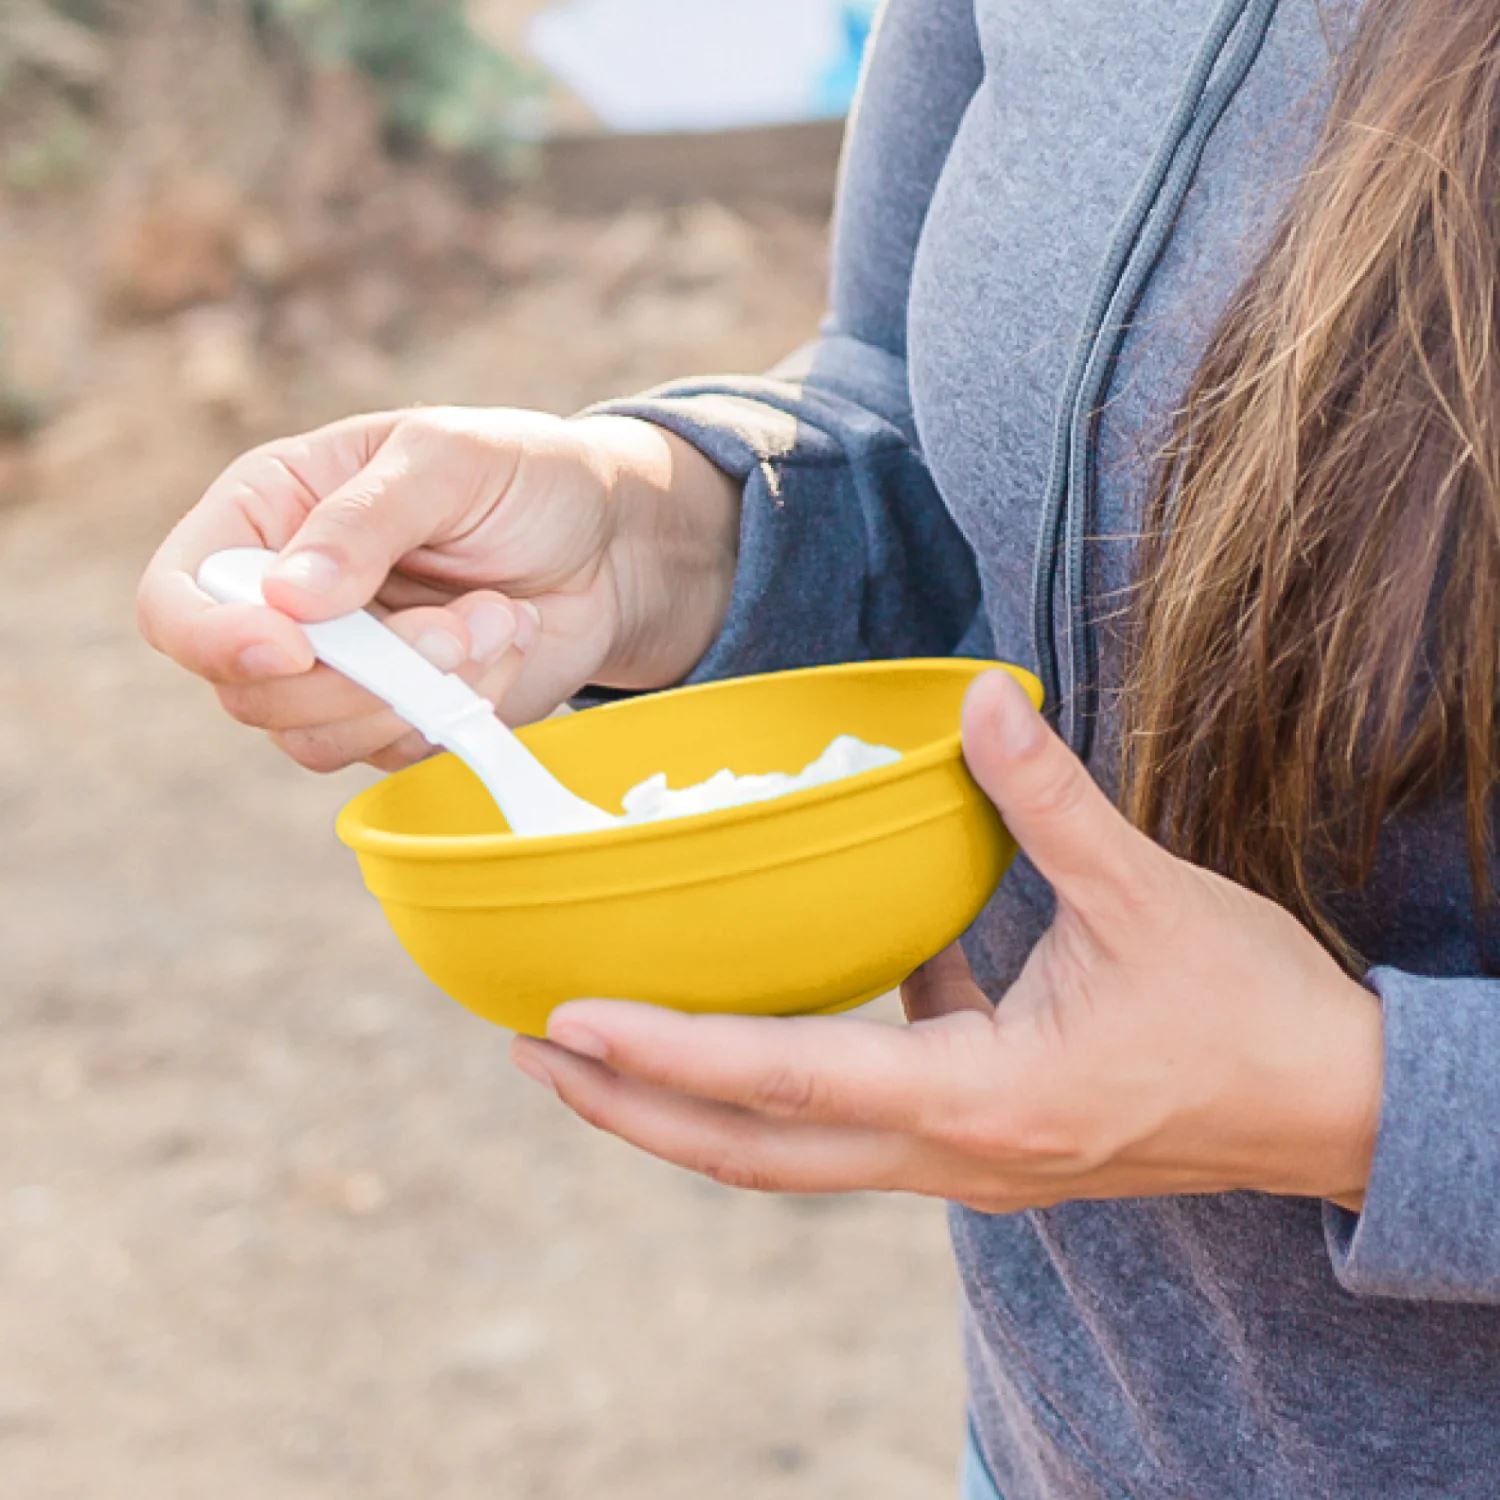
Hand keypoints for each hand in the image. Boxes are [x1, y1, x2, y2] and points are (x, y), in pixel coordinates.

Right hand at [137, 408, 738, 770]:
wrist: (611, 543)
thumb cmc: (524, 476)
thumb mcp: (447, 461)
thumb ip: (366, 521)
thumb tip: (288, 599)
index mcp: (268, 514)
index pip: (177, 599)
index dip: (212, 638)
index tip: (290, 649)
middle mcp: (287, 602)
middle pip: (249, 690)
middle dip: (359, 674)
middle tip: (457, 625)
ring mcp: (343, 669)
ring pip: (317, 737)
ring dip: (417, 694)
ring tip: (497, 620)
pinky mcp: (400, 715)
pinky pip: (396, 750)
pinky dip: (459, 708)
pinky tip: (508, 644)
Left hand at [511, 670, 1382, 1213]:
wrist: (1337, 1109)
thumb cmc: (1250, 1016)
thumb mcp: (1147, 894)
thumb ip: (1047, 800)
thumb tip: (979, 701)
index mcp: (981, 1101)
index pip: (789, 1083)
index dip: (669, 1057)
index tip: (565, 1026)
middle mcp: (952, 1157)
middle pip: (755, 1154)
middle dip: (636, 1111)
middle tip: (535, 1057)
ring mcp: (964, 1166)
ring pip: (792, 1156)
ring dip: (692, 1109)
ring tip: (606, 1055)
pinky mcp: (982, 1147)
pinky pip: (854, 1126)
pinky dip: (785, 1086)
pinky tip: (766, 1021)